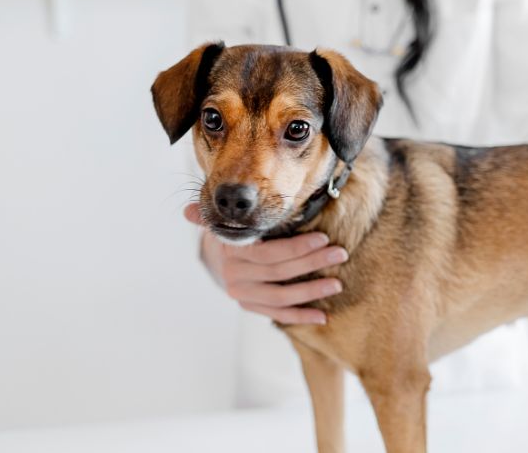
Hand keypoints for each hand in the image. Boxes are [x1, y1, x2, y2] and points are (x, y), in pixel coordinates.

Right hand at [183, 203, 347, 323]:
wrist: (218, 256)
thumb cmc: (231, 232)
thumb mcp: (221, 222)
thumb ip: (208, 215)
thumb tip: (187, 212)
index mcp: (230, 252)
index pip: (268, 252)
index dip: (297, 246)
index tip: (324, 238)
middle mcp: (234, 276)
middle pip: (279, 272)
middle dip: (313, 262)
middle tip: (340, 254)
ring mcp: (242, 295)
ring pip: (281, 297)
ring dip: (312, 291)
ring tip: (337, 283)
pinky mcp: (250, 307)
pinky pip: (278, 315)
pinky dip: (301, 316)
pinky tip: (323, 315)